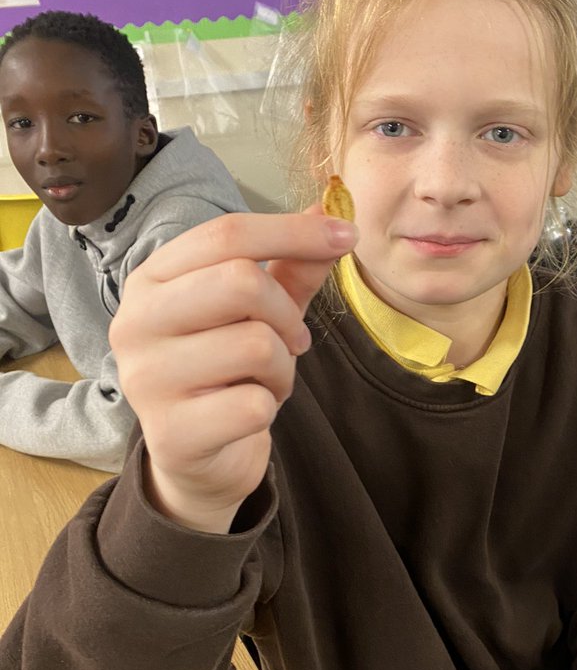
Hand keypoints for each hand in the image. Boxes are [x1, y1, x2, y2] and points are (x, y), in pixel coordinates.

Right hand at [109, 210, 356, 531]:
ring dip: (282, 366)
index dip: (293, 231)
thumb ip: (290, 267)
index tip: (347, 236)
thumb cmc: (227, 372)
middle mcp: (136, 322)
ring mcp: (147, 379)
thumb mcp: (260, 312)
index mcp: (152, 279)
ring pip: (256, 344)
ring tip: (265, 380)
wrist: (198, 457)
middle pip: (240, 281)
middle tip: (293, 340)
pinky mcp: (171, 432)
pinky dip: (271, 406)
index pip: (225, 234)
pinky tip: (251, 413)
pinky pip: (256, 404)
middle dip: (287, 313)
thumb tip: (329, 212)